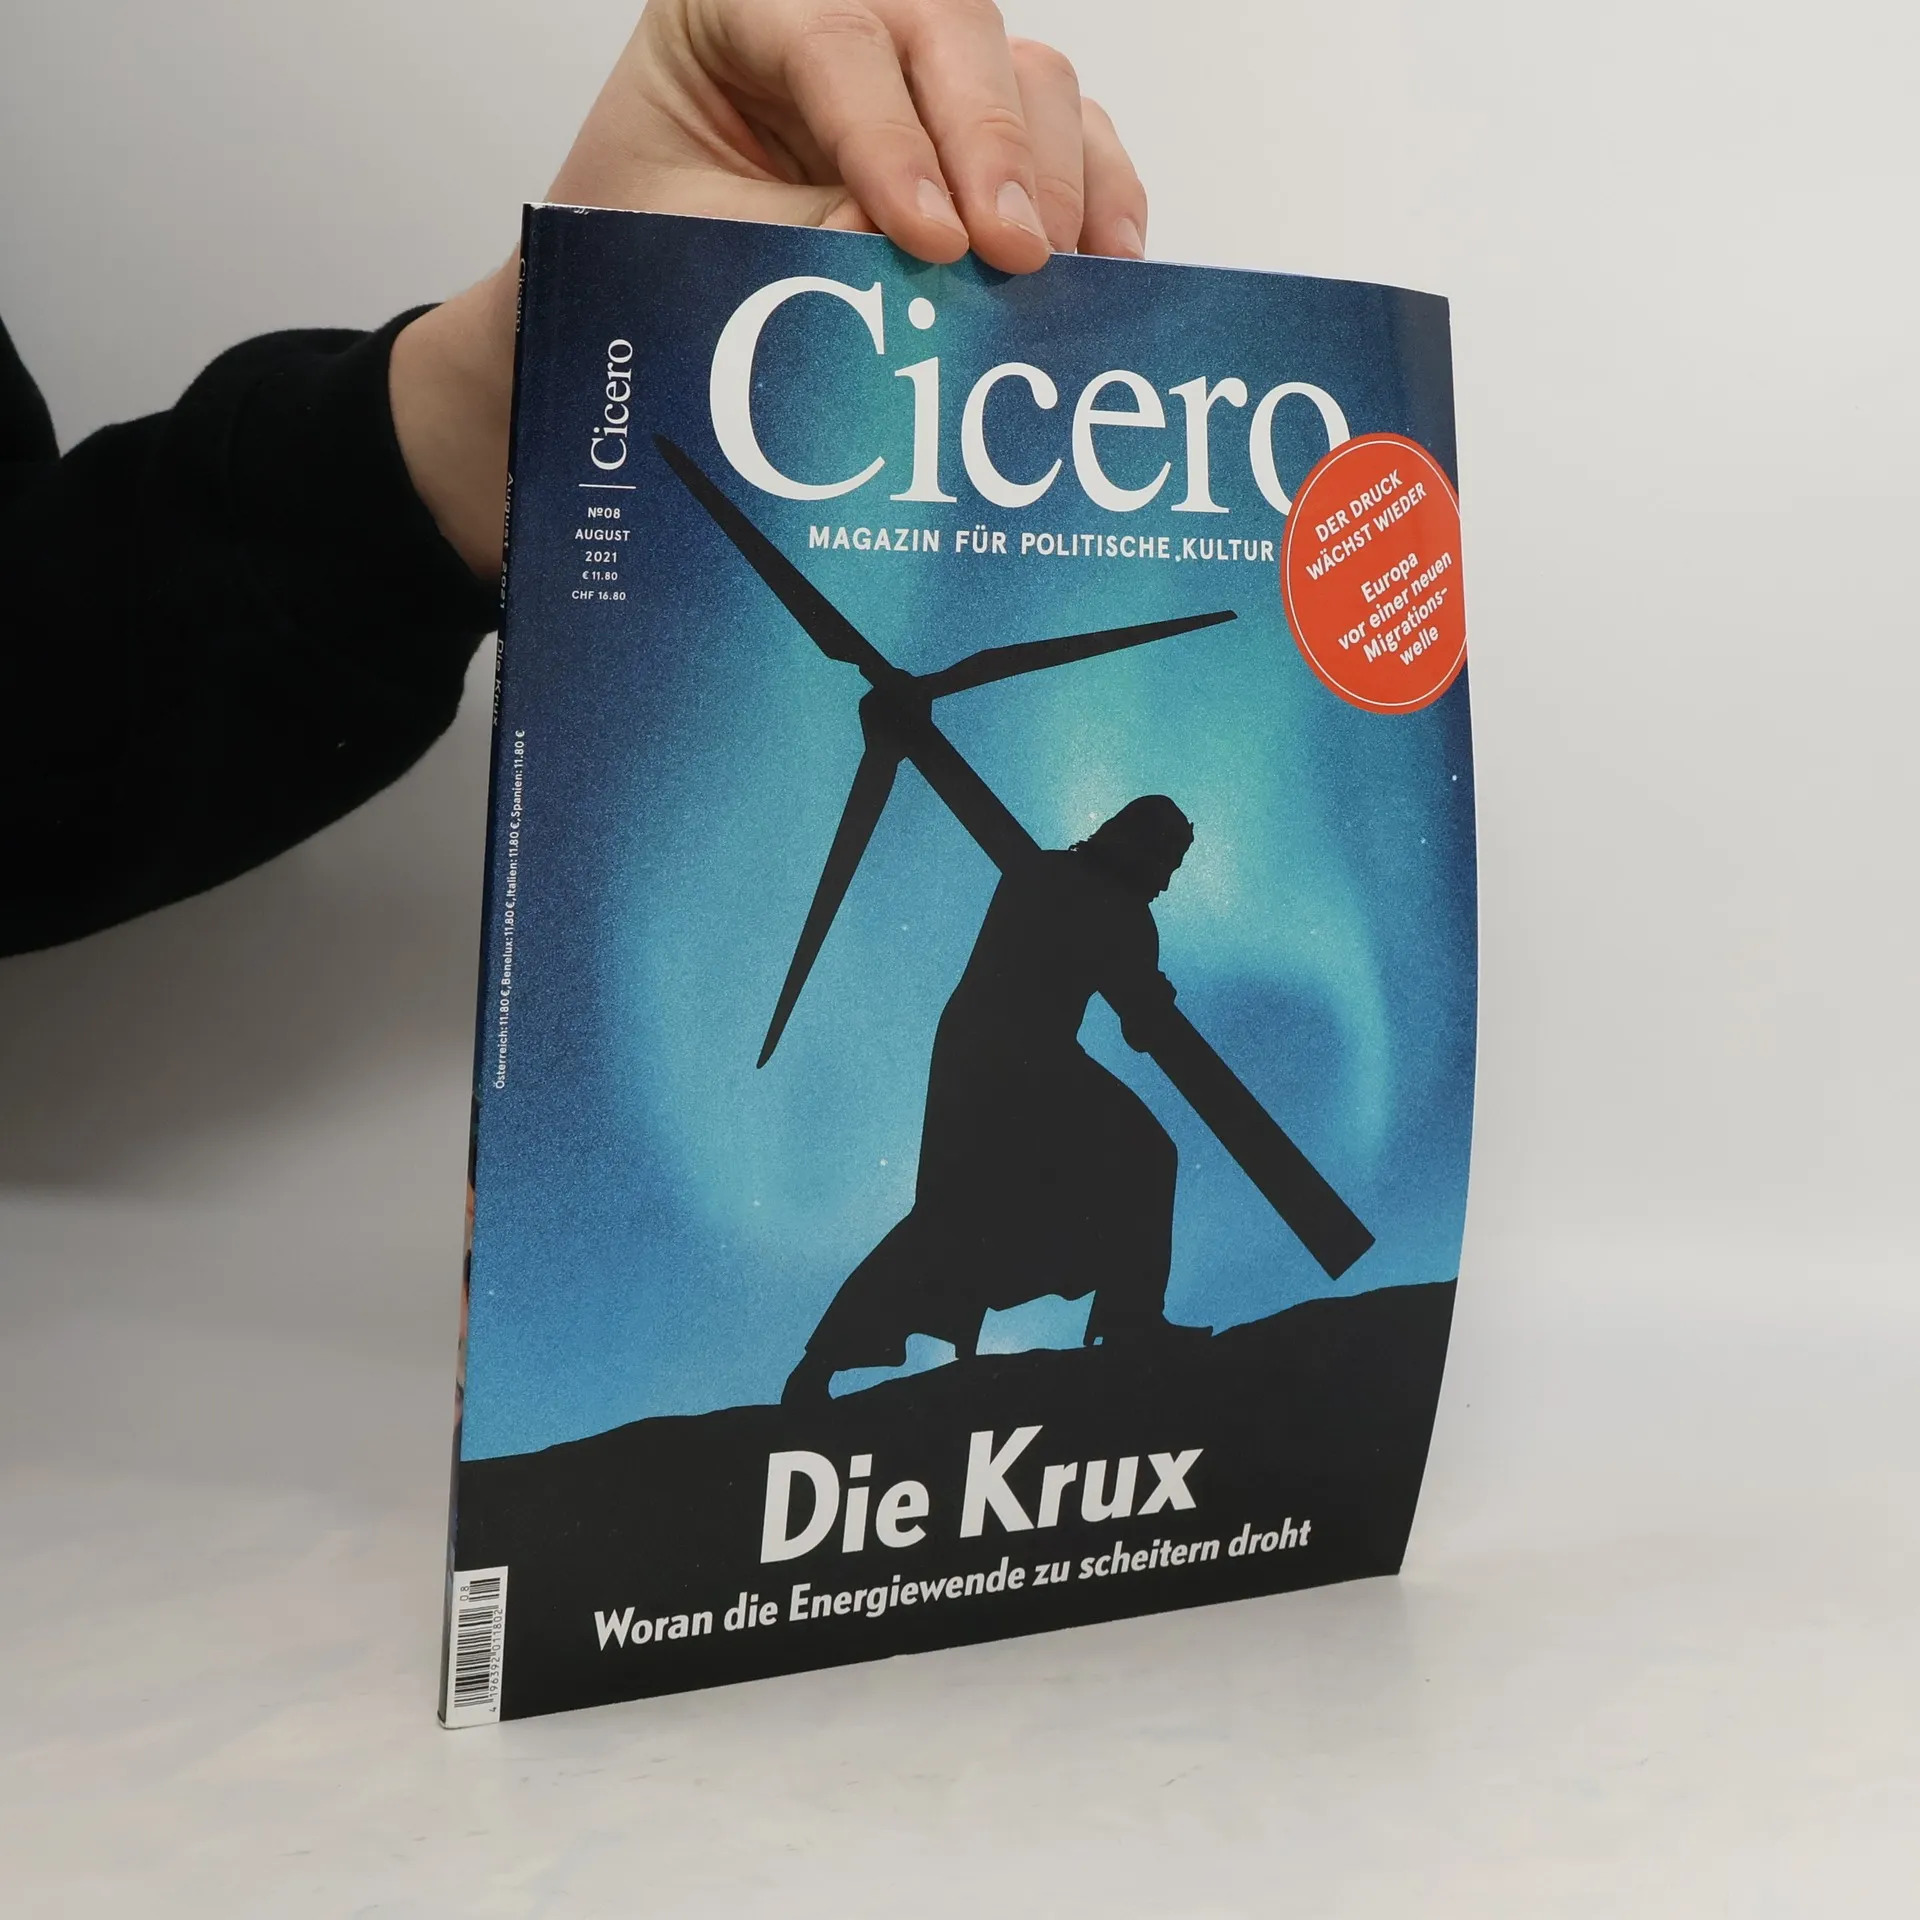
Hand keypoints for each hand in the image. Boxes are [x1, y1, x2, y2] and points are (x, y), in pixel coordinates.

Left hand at [392, 0, 1147, 580]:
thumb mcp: (687, 246)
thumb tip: (908, 250)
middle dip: (993, 148)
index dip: (891, 139)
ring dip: (1054, 176)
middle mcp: (845, 14)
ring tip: (1049, 277)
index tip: (928, 237)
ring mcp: (924, 73)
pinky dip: (1098, 195)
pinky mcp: (981, 136)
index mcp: (739, 7)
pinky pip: (1072, 135)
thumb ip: (792, 238)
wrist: (638, 302)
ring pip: (1028, 72)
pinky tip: (1103, 266)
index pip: (833, 42)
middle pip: (953, 32)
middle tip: (1011, 257)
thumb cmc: (645, 255)